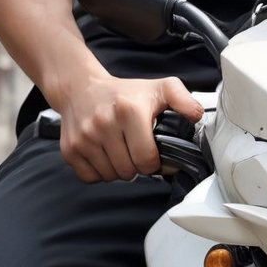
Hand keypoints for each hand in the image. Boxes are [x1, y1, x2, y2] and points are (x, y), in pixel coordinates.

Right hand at [58, 67, 202, 182]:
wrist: (81, 88)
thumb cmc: (125, 92)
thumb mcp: (160, 88)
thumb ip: (183, 100)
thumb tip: (197, 116)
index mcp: (129, 111)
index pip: (146, 159)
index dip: (154, 163)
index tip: (152, 154)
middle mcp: (104, 124)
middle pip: (128, 171)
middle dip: (136, 166)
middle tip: (134, 150)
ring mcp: (84, 138)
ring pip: (110, 176)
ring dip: (118, 170)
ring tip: (119, 151)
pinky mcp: (70, 149)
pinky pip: (90, 178)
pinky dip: (99, 172)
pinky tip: (104, 155)